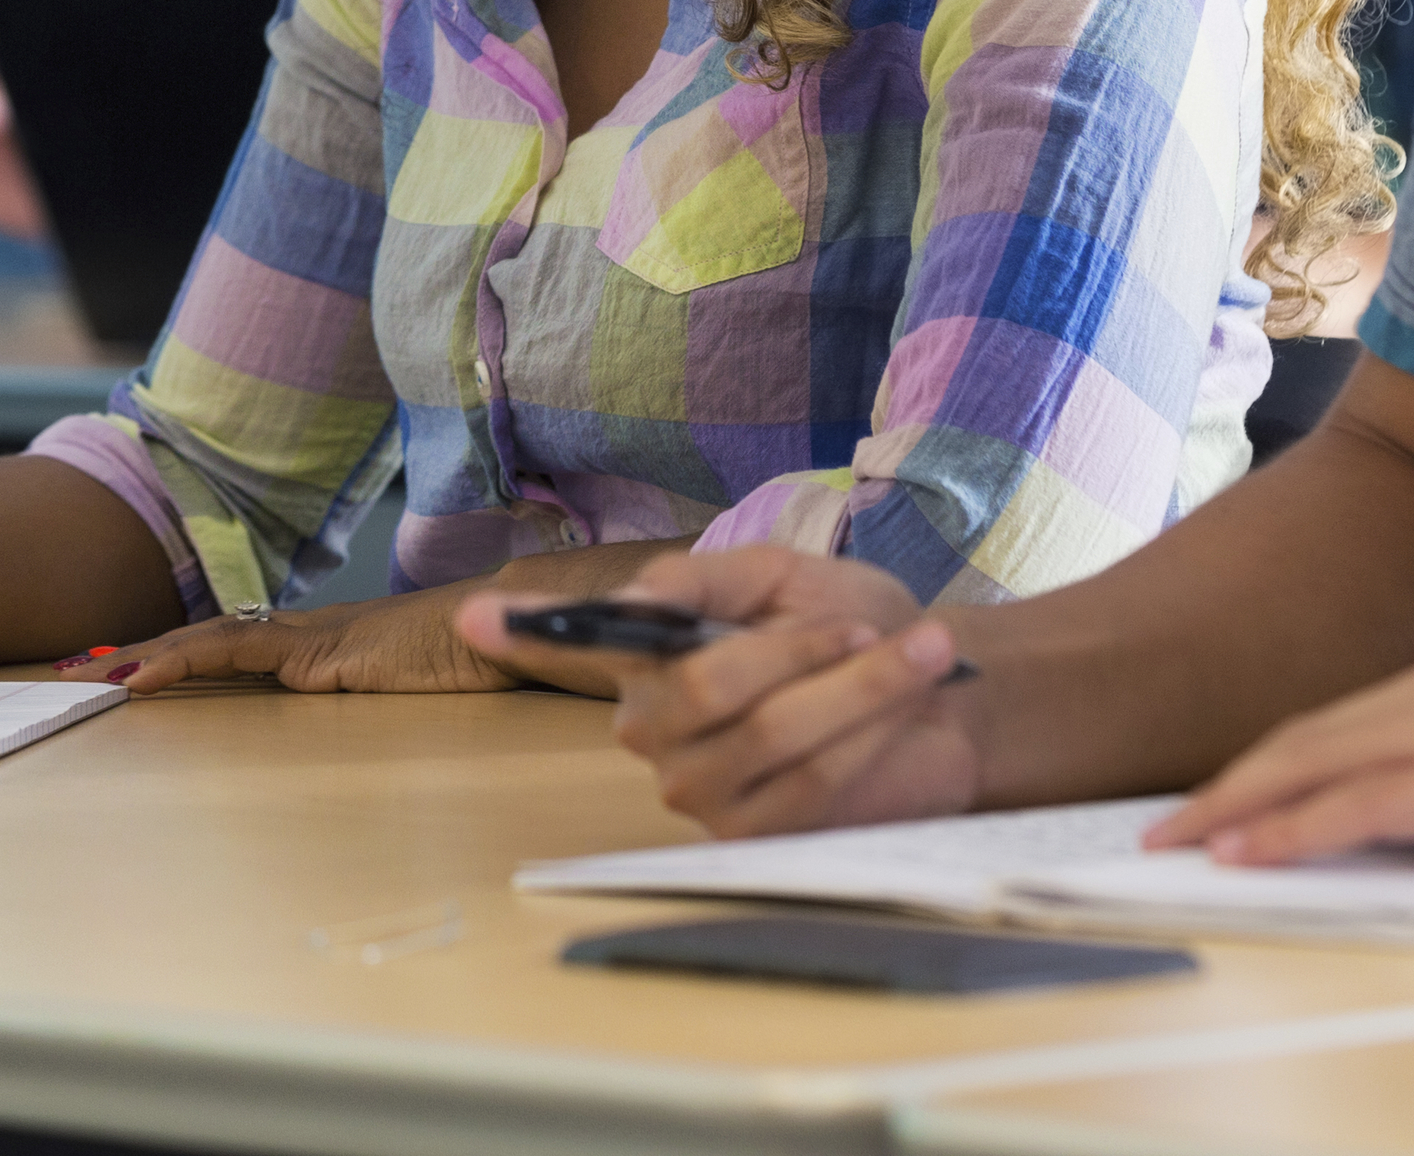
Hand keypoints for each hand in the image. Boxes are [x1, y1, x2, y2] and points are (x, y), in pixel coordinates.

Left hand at [56, 580, 527, 696]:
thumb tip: (341, 734)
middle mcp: (309, 637)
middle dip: (142, 655)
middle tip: (78, 671)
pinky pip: (236, 653)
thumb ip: (369, 709)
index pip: (234, 648)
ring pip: (210, 641)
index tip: (128, 674)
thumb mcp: (407, 701)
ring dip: (146, 658)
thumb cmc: (475, 667)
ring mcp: (313, 639)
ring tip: (92, 675)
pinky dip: (182, 661)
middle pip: (208, 640)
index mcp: (324, 650)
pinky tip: (142, 678)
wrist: (515, 630)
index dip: (178, 658)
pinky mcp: (321, 651)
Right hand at [541, 548, 981, 834]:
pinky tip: (907, 704)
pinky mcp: (762, 836)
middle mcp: (654, 729)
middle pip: (703, 688)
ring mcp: (703, 791)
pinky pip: (810, 782)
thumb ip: (703, 580)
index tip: (476, 615)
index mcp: (646, 656)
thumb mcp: (779, 577)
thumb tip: (628, 600)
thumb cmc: (850, 625)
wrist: (937, 689)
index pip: (572, 641)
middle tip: (864, 628)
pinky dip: (868, 731)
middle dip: (796, 649)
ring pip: (769, 733)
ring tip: (917, 653)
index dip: (521, 629)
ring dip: (856, 689)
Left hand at [1147, 626, 1413, 867]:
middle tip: (1167, 821)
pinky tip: (1247, 852)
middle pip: (1316, 729)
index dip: (1283, 755)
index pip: (1356, 714)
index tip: (1230, 790)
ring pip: (1320, 760)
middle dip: (1234, 778)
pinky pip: (1365, 803)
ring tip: (1177, 843)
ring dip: (1238, 804)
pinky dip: (1294, 827)